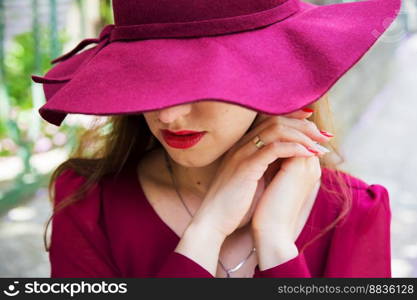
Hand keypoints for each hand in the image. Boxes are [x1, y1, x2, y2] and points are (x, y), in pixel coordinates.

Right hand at [191, 107, 330, 238]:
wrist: (214, 221)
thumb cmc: (235, 204)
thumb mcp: (254, 179)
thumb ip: (268, 165)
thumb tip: (290, 159)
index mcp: (243, 145)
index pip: (270, 120)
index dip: (293, 117)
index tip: (313, 122)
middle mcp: (242, 144)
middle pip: (276, 119)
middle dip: (303, 124)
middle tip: (324, 134)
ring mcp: (242, 153)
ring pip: (276, 129)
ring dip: (303, 134)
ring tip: (320, 144)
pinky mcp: (245, 166)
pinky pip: (273, 149)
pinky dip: (294, 148)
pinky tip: (309, 154)